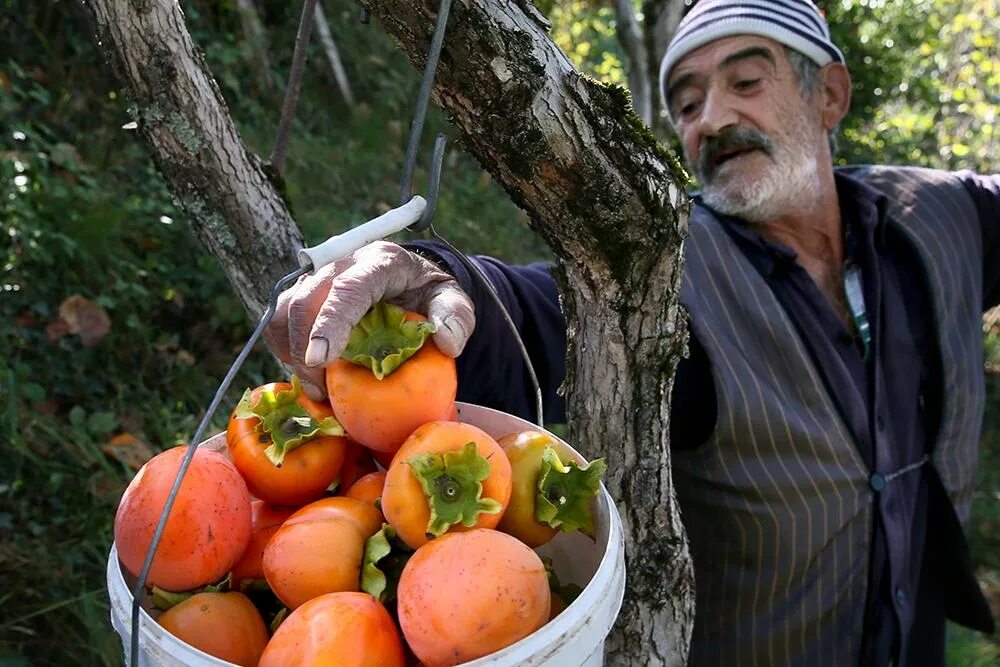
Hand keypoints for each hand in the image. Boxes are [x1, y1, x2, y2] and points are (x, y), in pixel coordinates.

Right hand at [264, 241, 474, 400]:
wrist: (411, 280)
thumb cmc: (430, 294)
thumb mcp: (453, 300)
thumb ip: (455, 317)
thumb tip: (446, 342)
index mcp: (379, 263)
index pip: (347, 289)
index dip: (330, 323)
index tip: (321, 361)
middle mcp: (341, 264)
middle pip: (305, 300)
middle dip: (304, 350)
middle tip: (321, 393)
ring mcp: (318, 278)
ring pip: (284, 311)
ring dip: (291, 352)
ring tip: (316, 388)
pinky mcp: (303, 294)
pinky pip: (279, 322)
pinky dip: (286, 350)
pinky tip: (309, 374)